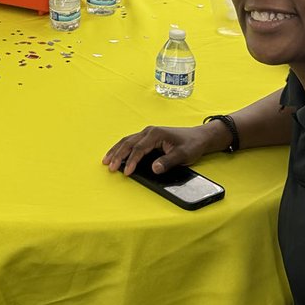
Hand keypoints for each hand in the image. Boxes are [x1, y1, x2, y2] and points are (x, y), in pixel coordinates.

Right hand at [102, 123, 224, 175]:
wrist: (199, 137)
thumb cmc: (192, 145)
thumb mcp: (183, 155)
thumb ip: (168, 161)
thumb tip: (154, 168)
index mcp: (156, 134)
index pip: (139, 149)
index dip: (131, 161)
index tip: (126, 172)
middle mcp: (149, 131)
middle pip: (128, 143)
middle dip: (118, 155)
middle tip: (109, 167)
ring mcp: (147, 133)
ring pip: (127, 141)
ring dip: (116, 151)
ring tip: (106, 160)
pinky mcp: (148, 137)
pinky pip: (131, 142)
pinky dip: (121, 148)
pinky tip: (116, 154)